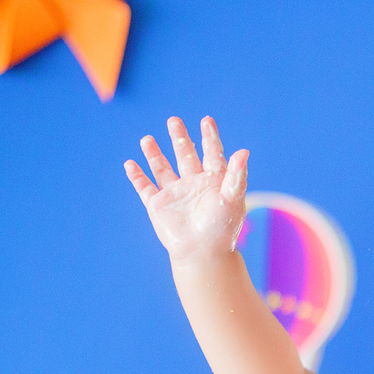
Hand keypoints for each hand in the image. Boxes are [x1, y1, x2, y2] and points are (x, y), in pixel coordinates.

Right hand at [124, 117, 248, 263]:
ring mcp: (175, 194)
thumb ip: (237, 174)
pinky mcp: (158, 205)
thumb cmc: (222, 229)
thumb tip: (243, 150)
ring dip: (154, 153)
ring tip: (147, 139)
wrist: (203, 253)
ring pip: (162, 168)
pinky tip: (130, 164)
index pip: (211, 154)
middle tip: (174, 120)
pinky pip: (144, 187)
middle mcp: (193, 185)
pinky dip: (136, 176)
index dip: (209, 137)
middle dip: (179, 138)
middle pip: (185, 155)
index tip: (206, 120)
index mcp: (213, 182)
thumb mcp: (232, 199)